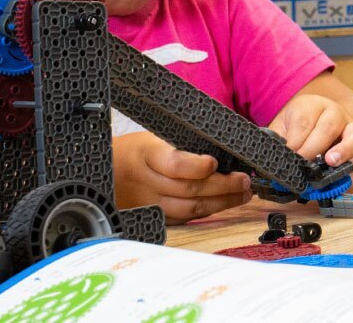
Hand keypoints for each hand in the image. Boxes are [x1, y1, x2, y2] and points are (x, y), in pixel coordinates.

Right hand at [114, 131, 251, 223]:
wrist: (108, 170)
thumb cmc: (139, 149)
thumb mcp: (156, 136)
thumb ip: (185, 143)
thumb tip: (225, 145)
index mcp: (148, 154)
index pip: (175, 165)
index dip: (197, 167)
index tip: (215, 163)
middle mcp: (148, 181)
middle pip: (189, 189)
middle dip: (223, 186)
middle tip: (244, 181)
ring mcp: (150, 202)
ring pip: (190, 208)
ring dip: (222, 202)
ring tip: (243, 194)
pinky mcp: (154, 215)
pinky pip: (184, 217)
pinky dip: (207, 211)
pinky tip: (224, 203)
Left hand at [270, 94, 352, 185]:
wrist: (316, 130)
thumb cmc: (294, 131)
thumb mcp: (281, 129)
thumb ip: (277, 142)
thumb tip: (270, 163)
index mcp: (313, 105)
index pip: (304, 120)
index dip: (295, 140)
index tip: (287, 155)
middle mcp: (336, 114)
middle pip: (329, 126)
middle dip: (313, 148)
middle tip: (301, 163)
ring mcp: (352, 132)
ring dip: (344, 151)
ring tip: (330, 162)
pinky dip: (350, 175)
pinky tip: (337, 185)